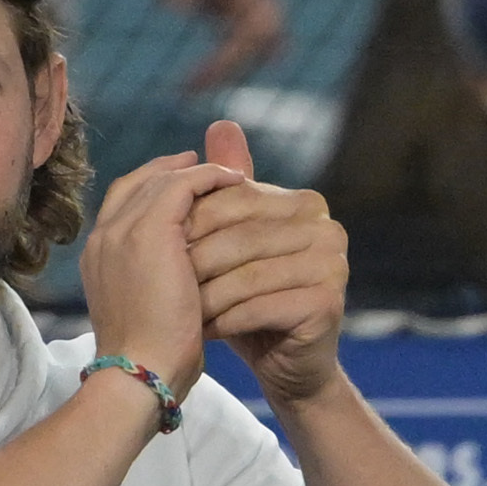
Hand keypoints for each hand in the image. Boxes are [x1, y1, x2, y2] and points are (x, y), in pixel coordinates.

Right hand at [74, 146, 226, 400]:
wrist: (140, 371)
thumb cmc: (152, 358)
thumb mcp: (150, 313)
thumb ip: (156, 285)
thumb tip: (182, 283)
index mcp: (99, 255)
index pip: (122, 205)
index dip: (151, 189)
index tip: (181, 185)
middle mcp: (104, 235)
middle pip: (137, 184)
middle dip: (171, 172)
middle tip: (204, 164)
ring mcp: (123, 230)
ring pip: (160, 180)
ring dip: (194, 173)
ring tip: (228, 172)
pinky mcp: (151, 231)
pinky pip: (183, 185)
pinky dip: (209, 178)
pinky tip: (236, 182)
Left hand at [184, 116, 351, 406]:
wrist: (285, 363)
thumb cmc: (247, 297)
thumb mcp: (230, 235)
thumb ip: (227, 184)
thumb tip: (223, 122)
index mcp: (305, 201)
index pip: (232, 201)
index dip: (188, 225)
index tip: (153, 247)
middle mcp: (327, 226)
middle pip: (239, 237)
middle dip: (193, 261)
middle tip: (158, 281)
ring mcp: (333, 265)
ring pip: (246, 274)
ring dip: (204, 295)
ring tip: (175, 309)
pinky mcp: (328, 303)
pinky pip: (261, 306)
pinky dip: (225, 321)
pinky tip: (203, 332)